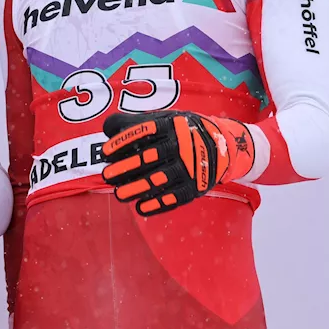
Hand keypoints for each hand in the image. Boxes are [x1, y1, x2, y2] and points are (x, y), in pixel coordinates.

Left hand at [100, 111, 255, 215]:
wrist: (223, 145)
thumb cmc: (181, 131)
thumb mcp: (164, 119)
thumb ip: (135, 122)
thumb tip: (106, 128)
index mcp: (172, 125)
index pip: (143, 132)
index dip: (123, 142)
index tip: (105, 153)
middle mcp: (182, 145)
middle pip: (149, 158)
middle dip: (125, 168)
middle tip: (106, 175)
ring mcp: (191, 167)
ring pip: (159, 180)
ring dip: (136, 189)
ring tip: (118, 195)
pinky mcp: (196, 187)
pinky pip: (175, 198)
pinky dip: (157, 204)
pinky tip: (140, 208)